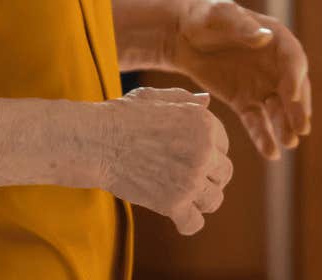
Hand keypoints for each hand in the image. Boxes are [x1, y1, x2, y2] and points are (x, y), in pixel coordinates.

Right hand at [94, 88, 231, 234]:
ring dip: (201, 199)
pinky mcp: (174, 204)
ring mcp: (191, 180)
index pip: (223, 145)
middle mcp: (204, 151)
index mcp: (205, 123)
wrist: (97, 141)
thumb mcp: (156, 97)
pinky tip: (177, 216)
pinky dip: (187, 223)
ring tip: (183, 195)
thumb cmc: (123, 116)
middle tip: (187, 177)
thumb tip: (207, 101)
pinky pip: (195, 223)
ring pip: (214, 200)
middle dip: (209, 176)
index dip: (208, 151)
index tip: (189, 155)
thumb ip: (185, 99)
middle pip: (224, 173)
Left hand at [166, 0, 311, 160]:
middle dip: (298, 108)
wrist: (182, 35)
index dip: (294, 76)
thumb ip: (240, 26)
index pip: (292, 59)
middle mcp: (275, 65)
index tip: (290, 94)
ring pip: (278, 109)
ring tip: (289, 143)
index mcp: (275, 39)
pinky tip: (270, 152)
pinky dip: (263, 136)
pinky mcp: (245, 101)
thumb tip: (264, 37)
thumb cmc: (203, 17)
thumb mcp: (219, 14)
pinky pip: (257, 121)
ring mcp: (262, 85)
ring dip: (285, 126)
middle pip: (293, 88)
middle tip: (301, 128)